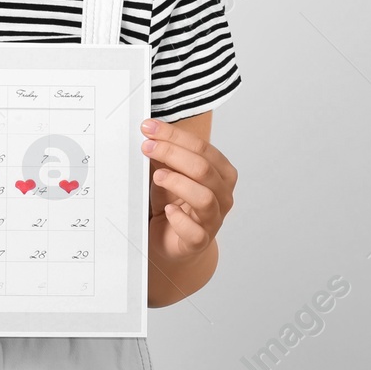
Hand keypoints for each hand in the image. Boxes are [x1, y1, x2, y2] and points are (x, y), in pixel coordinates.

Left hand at [141, 117, 235, 262]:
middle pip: (203, 168)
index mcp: (221, 172)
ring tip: (157, 176)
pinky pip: (195, 231)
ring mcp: (214, 219)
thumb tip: (152, 136)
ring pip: (204, 197)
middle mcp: (223, 194)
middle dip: (172, 153)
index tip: (149, 128)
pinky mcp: (200, 241)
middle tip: (147, 147)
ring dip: (178, 183)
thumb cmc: (175, 203)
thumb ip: (165, 159)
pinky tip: (167, 210)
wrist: (172, 239)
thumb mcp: (169, 175)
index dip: (174, 136)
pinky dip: (179, 219)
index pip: (202, 148)